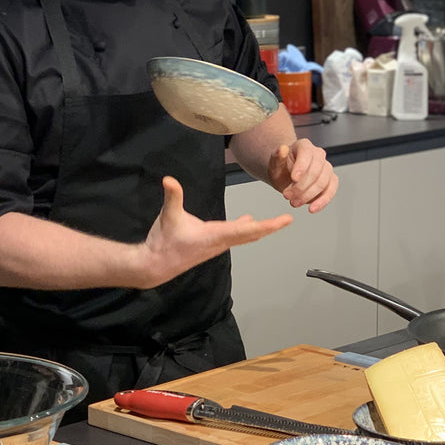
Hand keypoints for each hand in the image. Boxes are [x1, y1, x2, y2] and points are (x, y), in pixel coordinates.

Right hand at [140, 176, 291, 286]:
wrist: (157, 265)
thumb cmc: (164, 242)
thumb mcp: (168, 216)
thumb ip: (172, 197)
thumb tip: (168, 180)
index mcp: (215, 235)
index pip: (247, 230)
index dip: (267, 225)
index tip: (284, 221)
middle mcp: (221, 242)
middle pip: (252, 235)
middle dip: (270, 227)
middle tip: (288, 220)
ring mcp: (218, 244)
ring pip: (245, 236)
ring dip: (261, 229)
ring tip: (276, 222)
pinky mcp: (212, 244)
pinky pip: (236, 236)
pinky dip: (247, 229)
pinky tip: (248, 221)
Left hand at [268, 140, 338, 211]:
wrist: (285, 176)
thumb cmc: (281, 167)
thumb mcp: (274, 162)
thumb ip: (277, 156)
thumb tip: (281, 148)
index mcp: (304, 146)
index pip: (306, 154)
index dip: (301, 167)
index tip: (294, 178)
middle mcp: (318, 155)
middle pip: (315, 171)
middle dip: (300, 186)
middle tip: (287, 195)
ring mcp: (326, 167)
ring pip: (323, 182)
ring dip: (308, 195)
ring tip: (294, 202)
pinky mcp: (331, 181)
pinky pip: (331, 191)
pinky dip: (322, 201)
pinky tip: (312, 208)